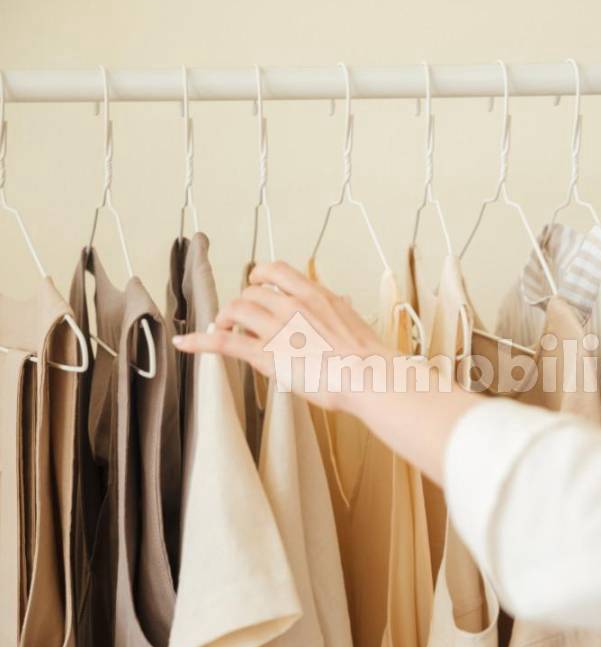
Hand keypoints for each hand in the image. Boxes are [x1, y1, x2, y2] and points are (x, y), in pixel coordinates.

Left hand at [172, 261, 394, 412]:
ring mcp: (278, 330)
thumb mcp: (353, 320)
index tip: (256, 284)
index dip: (259, 276)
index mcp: (314, 295)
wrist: (370, 376)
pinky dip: (200, 341)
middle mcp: (292, 306)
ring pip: (236, 311)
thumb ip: (339, 309)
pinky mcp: (267, 356)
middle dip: (242, 304)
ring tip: (224, 328)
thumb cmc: (367, 356)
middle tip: (240, 318)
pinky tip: (185, 343)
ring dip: (226, 318)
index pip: (275, 270)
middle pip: (251, 293)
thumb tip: (341, 304)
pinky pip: (224, 342)